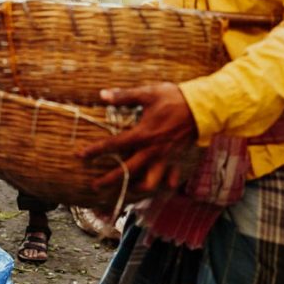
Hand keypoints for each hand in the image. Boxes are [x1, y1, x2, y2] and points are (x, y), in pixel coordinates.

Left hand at [78, 83, 197, 194]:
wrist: (202, 108)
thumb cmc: (174, 98)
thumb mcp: (147, 93)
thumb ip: (124, 96)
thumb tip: (102, 94)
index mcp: (142, 134)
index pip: (114, 145)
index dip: (95, 151)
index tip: (80, 155)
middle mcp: (152, 150)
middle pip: (127, 171)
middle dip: (110, 179)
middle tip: (95, 185)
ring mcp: (165, 158)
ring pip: (150, 182)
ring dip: (137, 188)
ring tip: (127, 190)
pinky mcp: (176, 159)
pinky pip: (170, 178)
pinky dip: (165, 184)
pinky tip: (159, 186)